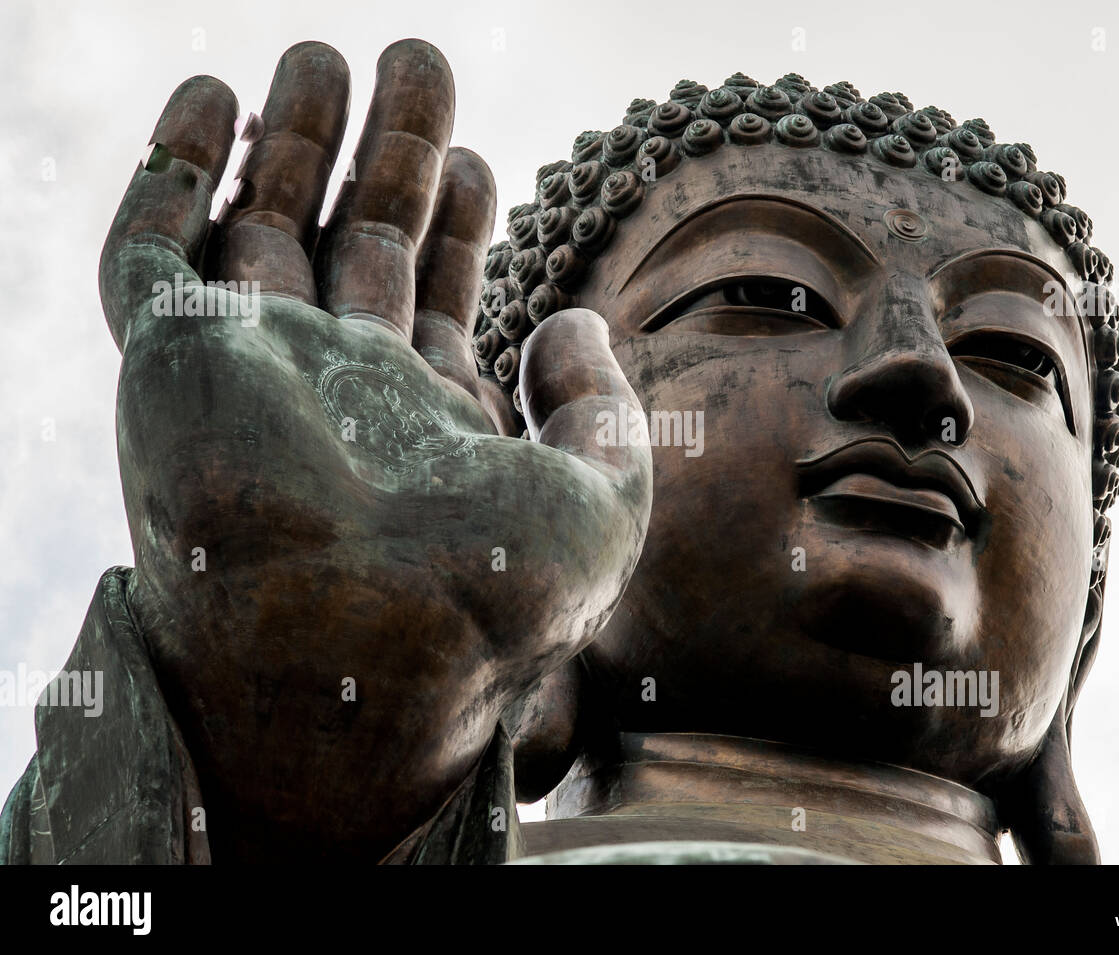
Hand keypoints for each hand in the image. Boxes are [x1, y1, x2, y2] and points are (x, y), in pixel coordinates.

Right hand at [99, 39, 650, 860]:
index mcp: (424, 421)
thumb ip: (601, 408)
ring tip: (321, 55)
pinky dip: (172, 174)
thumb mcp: (602, 499)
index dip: (453, 220)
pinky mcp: (171, 358)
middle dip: (386, 151)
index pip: (433, 294)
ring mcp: (250, 371)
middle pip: (356, 240)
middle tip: (415, 58)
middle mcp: (335, 390)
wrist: (366, 655)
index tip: (474, 157)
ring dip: (290, 140)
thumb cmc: (493, 598)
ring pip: (264, 226)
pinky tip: (206, 101)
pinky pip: (151, 252)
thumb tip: (577, 319)